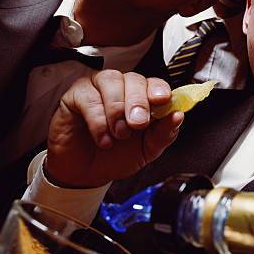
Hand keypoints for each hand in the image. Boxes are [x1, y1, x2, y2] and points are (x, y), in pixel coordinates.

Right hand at [45, 71, 182, 187]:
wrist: (87, 174)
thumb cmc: (118, 156)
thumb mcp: (148, 150)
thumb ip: (164, 133)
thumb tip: (178, 115)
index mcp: (143, 97)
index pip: (155, 84)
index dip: (159, 89)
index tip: (162, 100)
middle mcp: (122, 88)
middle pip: (134, 79)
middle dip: (139, 102)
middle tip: (138, 124)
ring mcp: (98, 88)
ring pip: (111, 82)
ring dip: (117, 110)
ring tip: (119, 134)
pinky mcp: (76, 96)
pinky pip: (88, 98)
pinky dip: (98, 121)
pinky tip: (103, 139)